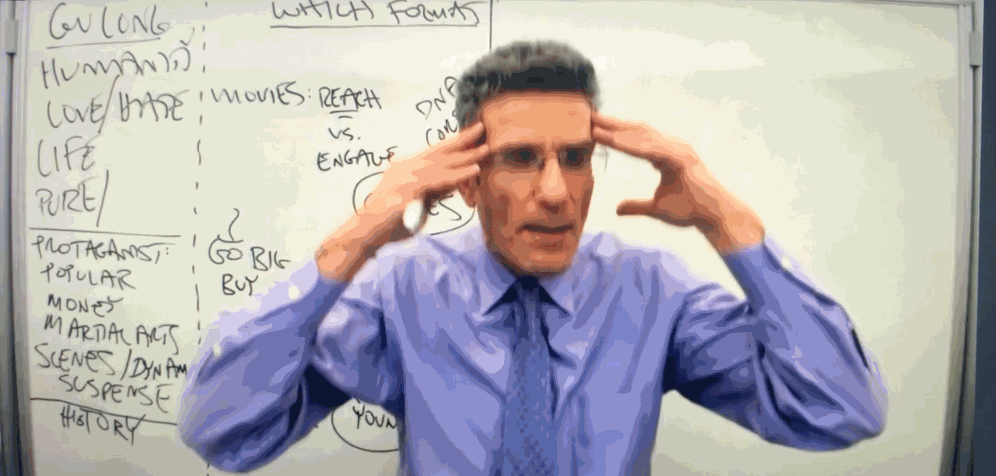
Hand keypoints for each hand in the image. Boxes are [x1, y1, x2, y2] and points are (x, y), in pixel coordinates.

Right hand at [362, 122, 489, 243]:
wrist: (367, 230)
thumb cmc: (389, 221)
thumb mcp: (416, 202)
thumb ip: (433, 191)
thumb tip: (453, 184)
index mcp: (404, 166)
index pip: (433, 151)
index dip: (452, 142)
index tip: (469, 134)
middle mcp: (405, 165)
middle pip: (439, 150)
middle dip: (461, 139)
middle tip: (481, 128)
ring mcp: (407, 175)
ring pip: (442, 163)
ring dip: (466, 156)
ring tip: (485, 149)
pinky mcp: (410, 187)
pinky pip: (440, 179)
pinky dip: (459, 174)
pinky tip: (474, 170)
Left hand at [591, 111, 725, 227]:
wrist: (713, 218)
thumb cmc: (689, 211)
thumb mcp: (655, 209)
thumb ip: (636, 206)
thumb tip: (617, 209)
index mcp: (665, 155)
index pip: (635, 141)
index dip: (614, 134)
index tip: (593, 130)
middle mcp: (672, 147)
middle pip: (637, 131)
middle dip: (613, 124)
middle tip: (590, 117)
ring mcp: (679, 150)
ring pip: (644, 136)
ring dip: (619, 131)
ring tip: (597, 126)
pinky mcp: (683, 158)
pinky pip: (654, 149)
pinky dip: (634, 145)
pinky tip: (616, 141)